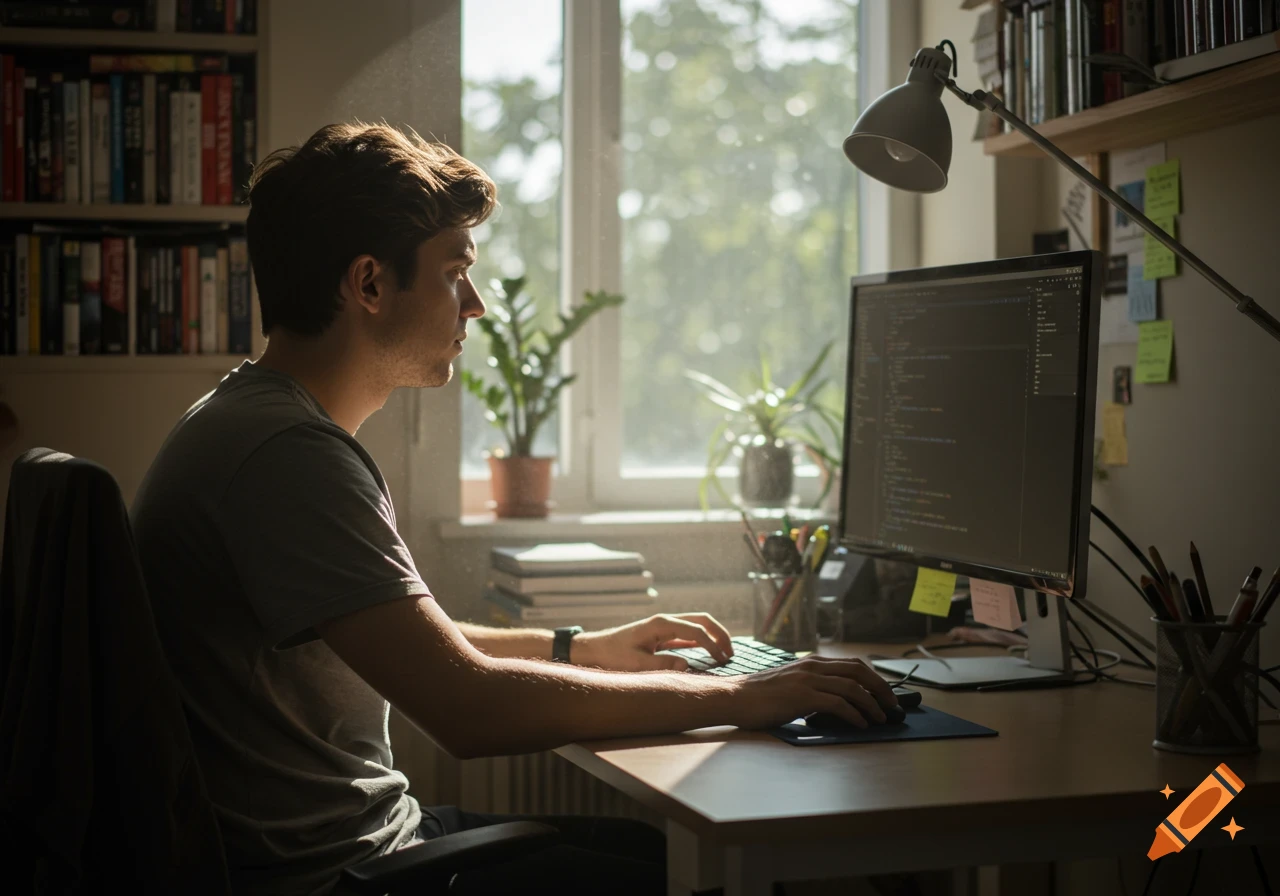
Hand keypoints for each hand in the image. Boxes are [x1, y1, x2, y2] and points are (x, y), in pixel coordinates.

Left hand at [571, 613, 734, 671]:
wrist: (593, 650)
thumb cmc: (612, 656)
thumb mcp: (636, 664)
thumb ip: (662, 664)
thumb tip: (687, 665)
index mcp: (660, 624)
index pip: (695, 631)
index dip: (711, 645)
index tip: (722, 660)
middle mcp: (665, 621)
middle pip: (701, 620)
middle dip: (719, 634)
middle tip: (731, 653)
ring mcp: (664, 627)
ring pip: (697, 624)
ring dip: (713, 635)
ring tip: (726, 653)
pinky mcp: (662, 635)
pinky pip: (688, 634)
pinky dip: (702, 640)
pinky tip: (710, 652)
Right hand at [728, 656, 899, 729]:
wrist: (734, 698)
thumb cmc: (759, 697)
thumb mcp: (789, 684)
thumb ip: (811, 687)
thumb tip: (836, 703)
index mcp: (811, 663)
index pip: (852, 664)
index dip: (873, 677)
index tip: (885, 693)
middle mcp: (813, 667)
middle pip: (859, 670)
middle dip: (881, 688)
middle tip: (893, 705)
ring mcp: (808, 680)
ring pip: (852, 686)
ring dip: (872, 703)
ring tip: (881, 717)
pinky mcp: (802, 697)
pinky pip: (838, 703)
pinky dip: (855, 714)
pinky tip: (861, 724)